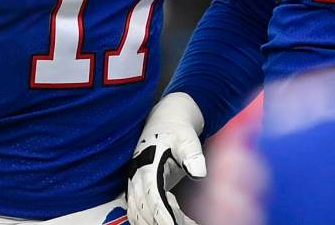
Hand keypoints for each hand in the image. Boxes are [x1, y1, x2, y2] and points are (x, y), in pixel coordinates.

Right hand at [127, 93, 206, 224]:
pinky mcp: (138, 187)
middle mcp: (137, 177)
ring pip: (138, 213)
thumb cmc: (177, 130)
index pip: (153, 197)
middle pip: (144, 209)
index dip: (163, 215)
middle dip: (161, 223)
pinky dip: (150, 220)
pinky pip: (138, 210)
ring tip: (183, 224)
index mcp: (147, 165)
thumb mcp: (187, 138)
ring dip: (154, 223)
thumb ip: (192, 154)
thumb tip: (199, 173)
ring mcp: (135, 183)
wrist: (165, 120)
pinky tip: (171, 222)